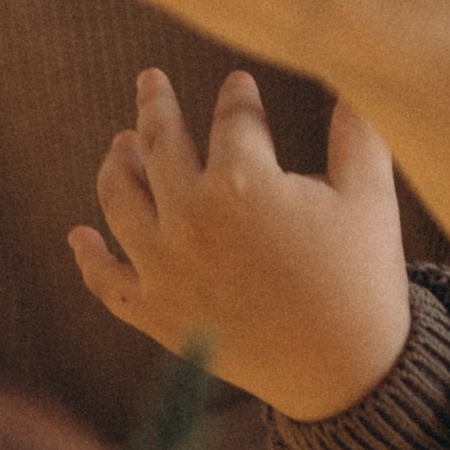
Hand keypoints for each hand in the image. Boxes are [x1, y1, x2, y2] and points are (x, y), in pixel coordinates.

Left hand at [70, 68, 414, 422]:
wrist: (346, 373)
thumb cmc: (363, 278)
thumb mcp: (370, 195)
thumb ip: (357, 129)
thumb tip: (354, 76)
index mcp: (243, 182)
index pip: (232, 119)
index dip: (237, 97)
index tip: (238, 84)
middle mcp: (191, 218)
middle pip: (160, 143)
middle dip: (155, 105)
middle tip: (149, 81)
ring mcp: (165, 268)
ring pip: (120, 199)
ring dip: (116, 164)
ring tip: (120, 142)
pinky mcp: (156, 314)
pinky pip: (107, 281)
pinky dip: (89, 256)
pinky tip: (79, 235)